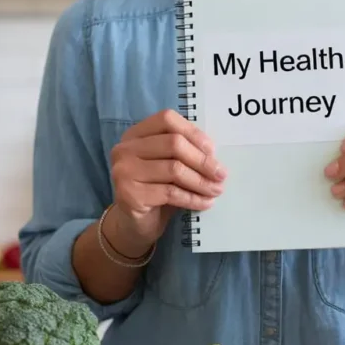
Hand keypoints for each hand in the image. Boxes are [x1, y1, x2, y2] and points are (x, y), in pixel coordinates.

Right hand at [109, 110, 226, 244]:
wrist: (135, 224)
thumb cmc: (157, 190)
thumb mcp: (170, 165)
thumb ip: (185, 152)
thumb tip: (213, 154)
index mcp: (135, 134)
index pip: (167, 120)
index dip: (193, 133)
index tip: (212, 151)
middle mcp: (125, 149)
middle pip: (173, 144)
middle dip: (202, 161)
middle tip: (221, 175)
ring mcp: (124, 171)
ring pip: (174, 169)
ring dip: (201, 182)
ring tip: (217, 190)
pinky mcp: (129, 194)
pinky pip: (170, 192)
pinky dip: (192, 198)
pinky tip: (205, 203)